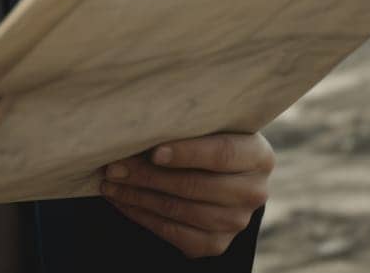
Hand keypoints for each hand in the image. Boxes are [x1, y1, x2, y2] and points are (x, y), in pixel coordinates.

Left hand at [99, 132, 273, 258]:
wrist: (218, 176)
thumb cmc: (206, 141)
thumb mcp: (207, 127)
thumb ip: (186, 126)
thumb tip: (138, 126)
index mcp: (258, 155)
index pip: (222, 154)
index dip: (187, 153)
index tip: (154, 151)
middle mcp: (254, 192)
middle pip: (197, 186)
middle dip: (149, 176)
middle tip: (115, 167)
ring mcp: (236, 222)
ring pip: (181, 211)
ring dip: (139, 197)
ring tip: (111, 183)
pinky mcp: (216, 244)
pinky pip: (173, 233)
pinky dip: (143, 217)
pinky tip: (122, 202)